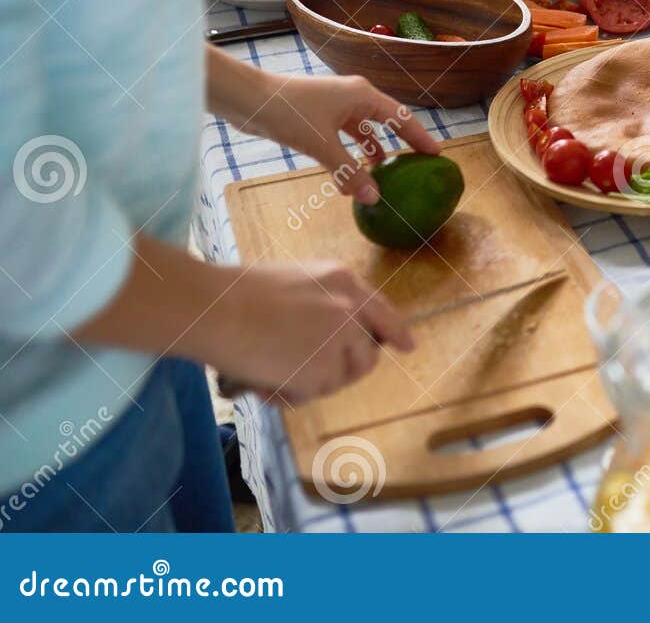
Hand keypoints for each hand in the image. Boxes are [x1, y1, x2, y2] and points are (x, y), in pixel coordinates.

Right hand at [205, 261, 413, 403]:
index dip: (396, 333)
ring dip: (311, 382)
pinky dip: (290, 395)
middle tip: (306, 373)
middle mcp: (351, 309)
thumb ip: (324, 303)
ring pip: (339, 378)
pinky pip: (314, 394)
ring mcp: (341, 340)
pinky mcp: (323, 370)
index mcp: (344, 281)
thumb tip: (333, 334)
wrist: (214, 309)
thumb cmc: (237, 294)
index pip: (382, 312)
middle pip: (366, 355)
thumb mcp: (297, 282)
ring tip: (274, 372)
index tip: (408, 347)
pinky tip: (265, 382)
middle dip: (342, 370)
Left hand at [250, 74, 440, 203]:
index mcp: (362, 96)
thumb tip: (375, 198)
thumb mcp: (321, 145)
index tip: (437, 154)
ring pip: (363, 132)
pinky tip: (345, 182)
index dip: (420, 136)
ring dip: (371, 154)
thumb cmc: (287, 112)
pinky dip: (348, 157)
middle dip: (401, 144)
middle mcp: (353, 98)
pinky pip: (342, 139)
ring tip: (383, 177)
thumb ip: (349, 172)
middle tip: (417, 164)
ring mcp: (334, 107)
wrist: (246, 98)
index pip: (402, 118)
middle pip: (386, 123)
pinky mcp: (317, 118)